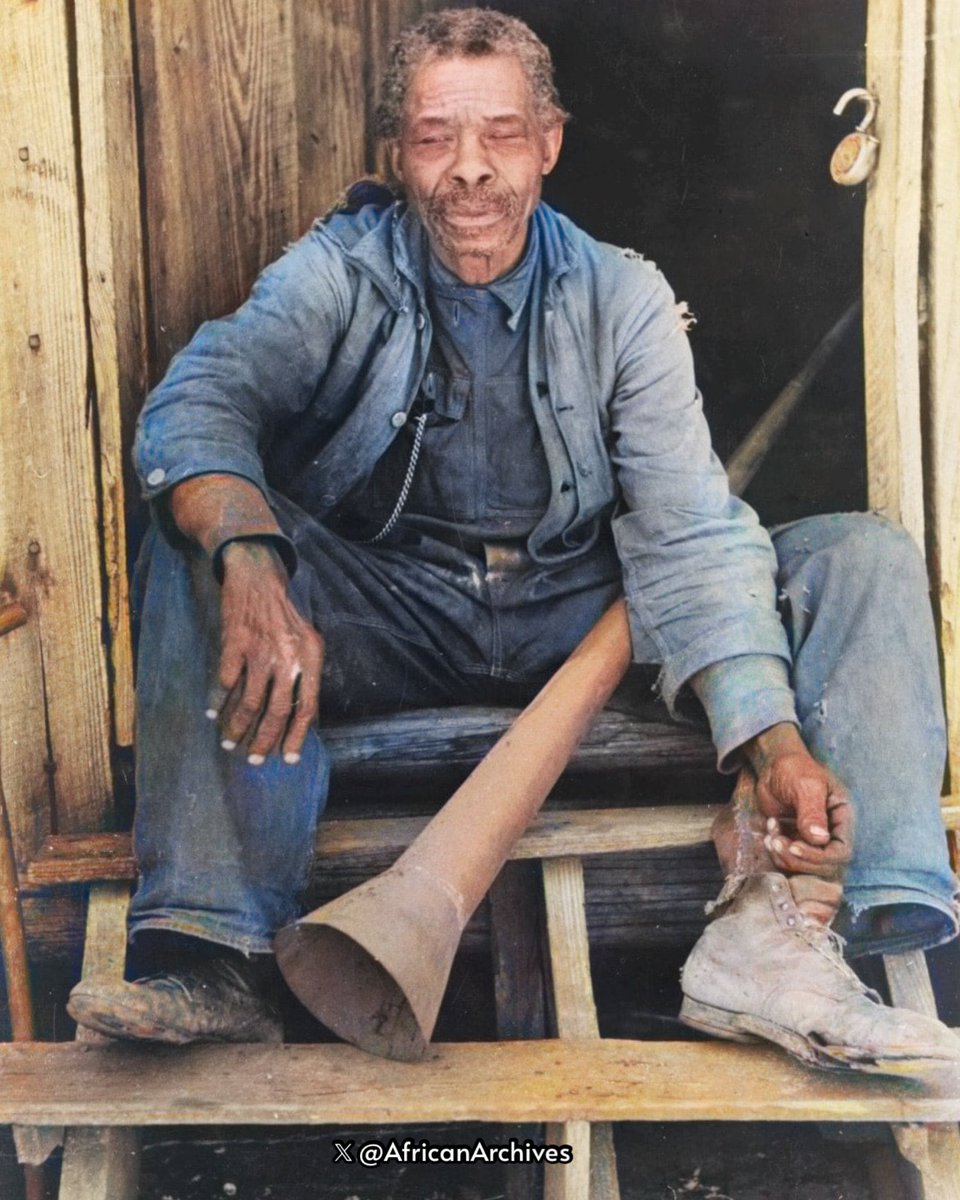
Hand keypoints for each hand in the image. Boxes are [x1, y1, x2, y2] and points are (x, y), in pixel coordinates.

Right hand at [210, 541, 323, 764]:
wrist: (258, 578)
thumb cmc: (284, 615)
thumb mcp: (307, 642)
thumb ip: (304, 676)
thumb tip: (297, 719)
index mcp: (310, 658)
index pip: (307, 707)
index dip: (297, 736)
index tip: (288, 759)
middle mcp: (287, 657)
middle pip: (276, 711)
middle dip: (264, 741)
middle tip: (253, 759)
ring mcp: (260, 650)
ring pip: (249, 702)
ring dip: (238, 727)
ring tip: (230, 742)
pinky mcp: (234, 644)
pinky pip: (225, 684)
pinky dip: (218, 703)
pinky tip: (213, 714)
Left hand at [742, 723, 852, 879]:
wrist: (774, 766)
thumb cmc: (795, 769)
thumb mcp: (806, 785)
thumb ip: (813, 812)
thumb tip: (820, 839)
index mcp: (842, 818)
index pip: (841, 851)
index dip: (820, 857)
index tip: (795, 846)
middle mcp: (832, 832)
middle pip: (825, 865)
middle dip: (799, 860)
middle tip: (776, 842)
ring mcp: (813, 839)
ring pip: (806, 866)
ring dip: (785, 857)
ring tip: (770, 836)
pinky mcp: (796, 841)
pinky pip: (790, 859)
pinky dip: (777, 853)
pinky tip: (769, 834)